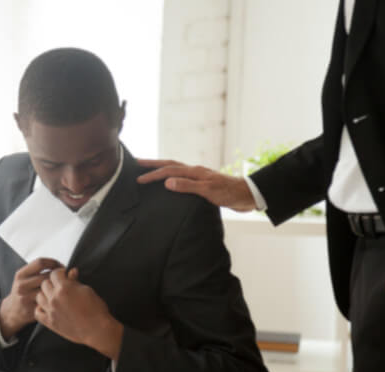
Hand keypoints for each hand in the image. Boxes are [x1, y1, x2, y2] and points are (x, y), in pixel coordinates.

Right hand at [0, 258, 62, 339]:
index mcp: (20, 274)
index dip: (54, 263)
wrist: (13, 311)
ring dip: (58, 288)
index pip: (40, 262)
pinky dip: (56, 300)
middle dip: (59, 276)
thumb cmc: (26, 291)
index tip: (61, 267)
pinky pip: (49, 302)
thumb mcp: (28, 278)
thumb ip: (45, 270)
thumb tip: (74, 270)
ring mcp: (26, 299)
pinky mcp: (32, 310)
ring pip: (48, 290)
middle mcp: (21, 286)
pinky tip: (58, 299)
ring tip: (62, 288)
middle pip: (46, 276)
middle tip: (66, 279)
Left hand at [35, 268, 123, 359]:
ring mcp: (51, 311)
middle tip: (60, 286)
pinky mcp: (50, 322)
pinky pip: (37, 312)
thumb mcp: (87, 290)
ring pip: (39, 296)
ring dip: (45, 294)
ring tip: (53, 296)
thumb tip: (71, 271)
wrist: (97, 330)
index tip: (65, 276)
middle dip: (52, 282)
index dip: (60, 273)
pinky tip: (48, 307)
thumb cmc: (95, 309)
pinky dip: (40, 308)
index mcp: (64, 288)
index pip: (54, 273)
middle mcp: (54, 298)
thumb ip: (75, 281)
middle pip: (44, 284)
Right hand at [137, 159, 256, 211]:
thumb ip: (187, 186)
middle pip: (169, 165)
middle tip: (137, 163)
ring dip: (161, 168)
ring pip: (175, 169)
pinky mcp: (203, 184)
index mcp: (194, 171)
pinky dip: (172, 177)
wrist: (248, 196)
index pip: (168, 171)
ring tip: (149, 169)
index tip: (138, 179)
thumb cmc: (230, 193)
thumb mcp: (208, 191)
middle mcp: (195, 171)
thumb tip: (167, 182)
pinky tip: (169, 183)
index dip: (152, 174)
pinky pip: (182, 178)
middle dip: (153, 164)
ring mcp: (199, 177)